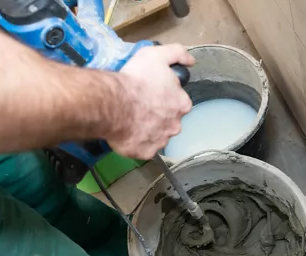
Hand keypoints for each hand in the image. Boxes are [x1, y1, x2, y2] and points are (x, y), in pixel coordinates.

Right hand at [108, 44, 194, 159]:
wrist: (114, 104)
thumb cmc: (136, 80)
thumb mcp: (157, 55)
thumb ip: (178, 54)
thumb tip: (191, 61)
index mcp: (181, 103)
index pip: (178, 102)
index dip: (164, 97)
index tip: (150, 94)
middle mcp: (175, 125)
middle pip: (169, 121)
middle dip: (157, 116)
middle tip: (139, 107)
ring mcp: (161, 140)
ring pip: (156, 136)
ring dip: (147, 130)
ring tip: (131, 120)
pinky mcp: (146, 152)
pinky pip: (143, 149)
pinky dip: (137, 143)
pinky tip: (127, 133)